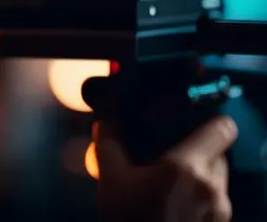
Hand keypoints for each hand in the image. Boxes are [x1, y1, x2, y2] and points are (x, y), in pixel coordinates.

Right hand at [94, 115, 237, 221]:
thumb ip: (109, 140)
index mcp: (187, 168)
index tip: (195, 119)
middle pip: (217, 154)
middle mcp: (213, 189)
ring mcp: (221, 214)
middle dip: (196, 152)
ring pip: (217, 180)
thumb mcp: (110, 179)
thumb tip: (108, 119)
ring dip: (198, 178)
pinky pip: (215, 204)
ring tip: (169, 187)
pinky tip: (174, 207)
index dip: (212, 120)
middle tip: (169, 157)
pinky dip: (200, 200)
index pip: (223, 130)